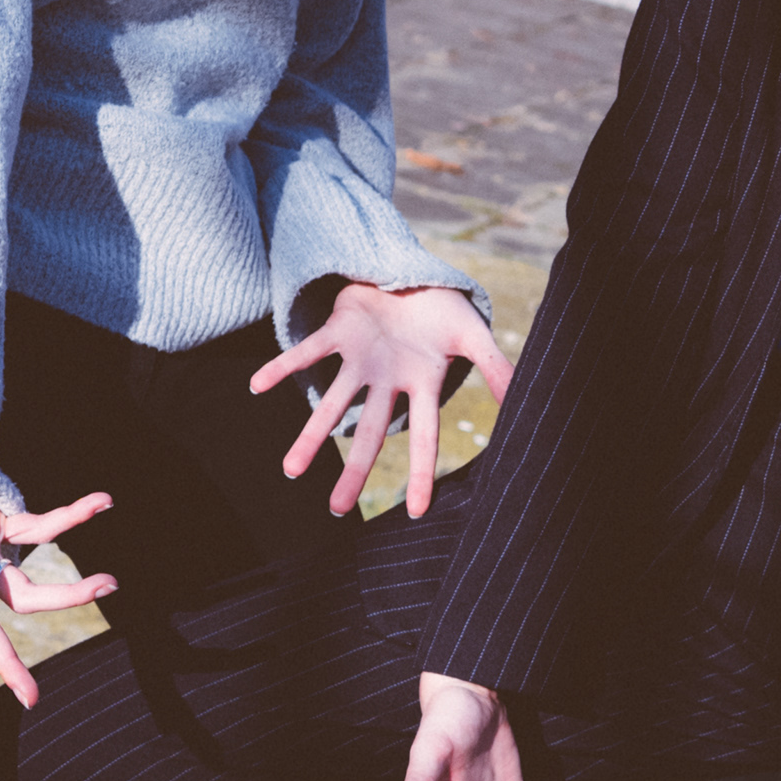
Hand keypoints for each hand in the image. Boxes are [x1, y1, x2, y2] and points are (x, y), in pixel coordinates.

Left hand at [248, 284, 512, 516]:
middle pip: (369, 433)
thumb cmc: (443, 306)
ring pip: (332, 404)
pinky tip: (256, 386)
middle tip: (337, 509)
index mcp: (421, 384)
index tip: (419, 512)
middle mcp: (386, 380)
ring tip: (290, 471)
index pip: (424, 437)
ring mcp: (359, 359)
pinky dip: (281, 367)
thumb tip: (524, 402)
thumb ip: (497, 368)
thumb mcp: (474, 334)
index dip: (422, 472)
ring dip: (310, 437)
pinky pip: (305, 352)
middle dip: (353, 471)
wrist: (411, 268)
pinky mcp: (337, 331)